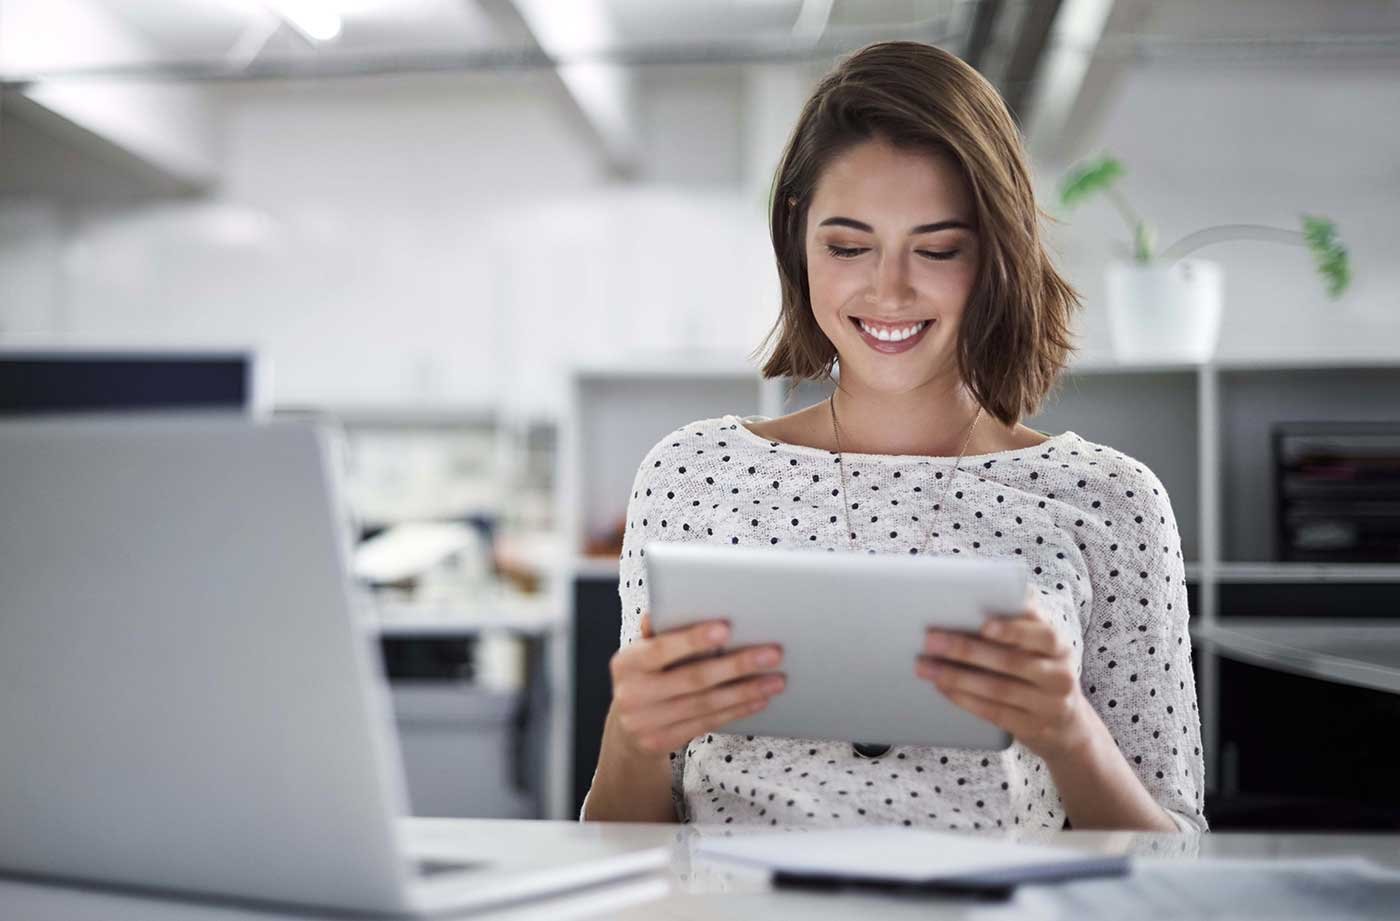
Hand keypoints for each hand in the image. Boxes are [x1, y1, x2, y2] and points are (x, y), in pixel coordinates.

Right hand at [607, 613, 785, 758]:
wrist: (625, 729)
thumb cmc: (645, 676)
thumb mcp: (643, 653)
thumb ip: (660, 632)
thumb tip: (675, 603)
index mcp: (626, 662)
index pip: (662, 648)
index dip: (693, 639)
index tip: (726, 628)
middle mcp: (632, 694)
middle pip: (693, 678)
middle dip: (737, 664)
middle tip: (773, 653)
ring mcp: (645, 723)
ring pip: (706, 704)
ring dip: (746, 691)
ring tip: (776, 679)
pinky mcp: (662, 742)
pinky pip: (708, 723)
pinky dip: (737, 710)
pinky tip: (759, 699)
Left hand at [915, 601, 1097, 763]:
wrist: (1066, 723)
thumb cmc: (1040, 670)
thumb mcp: (1040, 647)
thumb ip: (1020, 622)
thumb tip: (982, 591)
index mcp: (1060, 647)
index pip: (1042, 634)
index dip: (1014, 630)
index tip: (984, 624)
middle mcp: (1060, 676)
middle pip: (1011, 662)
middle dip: (966, 650)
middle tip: (930, 640)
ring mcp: (1049, 705)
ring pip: (998, 689)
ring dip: (956, 676)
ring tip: (926, 666)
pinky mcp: (1032, 728)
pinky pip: (994, 712)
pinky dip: (964, 699)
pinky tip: (942, 687)